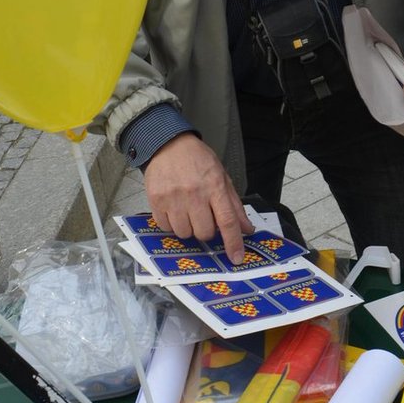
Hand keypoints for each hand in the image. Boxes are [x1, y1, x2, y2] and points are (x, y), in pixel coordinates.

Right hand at [143, 134, 251, 263]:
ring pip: (184, 233)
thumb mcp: (222, 177)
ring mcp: (174, 198)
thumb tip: (247, 229)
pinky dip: (172, 224)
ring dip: (188, 228)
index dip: (233, 243)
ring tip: (187, 212)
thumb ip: (234, 205)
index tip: (237, 258)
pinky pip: (166, 228)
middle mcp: (195, 194)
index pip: (227, 221)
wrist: (168, 144)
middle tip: (204, 218)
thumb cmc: (198, 160)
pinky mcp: (156, 200)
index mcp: (215, 187)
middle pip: (205, 232)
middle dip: (207, 231)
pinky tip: (174, 210)